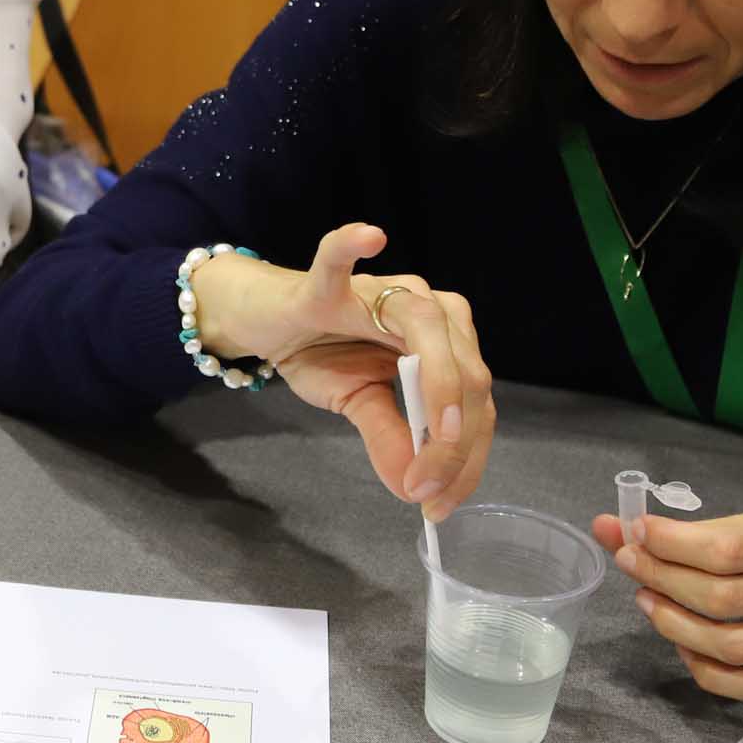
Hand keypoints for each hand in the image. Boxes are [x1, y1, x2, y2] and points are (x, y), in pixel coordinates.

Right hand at [187, 224, 493, 517]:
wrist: (268, 322)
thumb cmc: (321, 353)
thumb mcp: (360, 406)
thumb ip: (391, 441)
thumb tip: (414, 491)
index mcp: (446, 340)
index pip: (474, 402)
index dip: (466, 457)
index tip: (440, 504)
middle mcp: (427, 308)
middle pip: (465, 372)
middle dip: (454, 440)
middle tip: (426, 490)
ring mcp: (380, 290)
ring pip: (427, 329)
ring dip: (438, 387)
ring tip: (431, 438)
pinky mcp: (326, 284)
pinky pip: (338, 261)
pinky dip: (352, 248)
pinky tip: (370, 238)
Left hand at [597, 506, 742, 703]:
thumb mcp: (737, 522)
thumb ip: (674, 531)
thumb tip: (604, 527)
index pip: (726, 549)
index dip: (672, 544)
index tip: (635, 534)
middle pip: (723, 599)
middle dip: (664, 581)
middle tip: (631, 565)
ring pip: (731, 646)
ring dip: (675, 625)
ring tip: (647, 602)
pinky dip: (704, 669)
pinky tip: (682, 644)